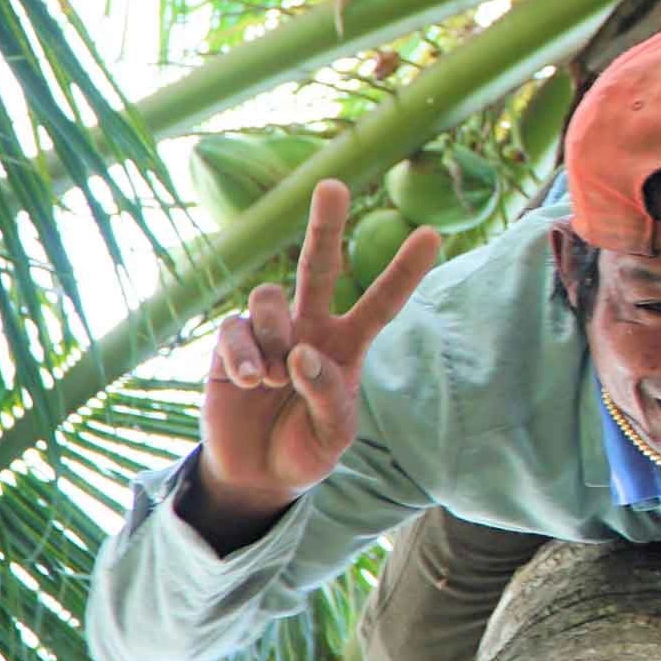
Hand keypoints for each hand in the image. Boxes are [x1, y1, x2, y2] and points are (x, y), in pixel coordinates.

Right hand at [196, 178, 441, 517]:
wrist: (257, 475)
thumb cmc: (305, 450)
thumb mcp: (331, 436)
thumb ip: (326, 396)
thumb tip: (301, 354)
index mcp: (347, 345)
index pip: (382, 301)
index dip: (404, 270)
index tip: (431, 234)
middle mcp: (309, 327)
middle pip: (318, 265)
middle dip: (325, 225)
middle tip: (333, 185)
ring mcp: (268, 332)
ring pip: (270, 297)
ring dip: (272, 334)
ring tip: (271, 379)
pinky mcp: (229, 346)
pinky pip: (233, 328)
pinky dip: (243, 353)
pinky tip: (249, 380)